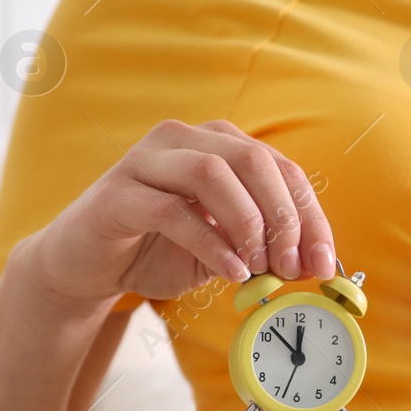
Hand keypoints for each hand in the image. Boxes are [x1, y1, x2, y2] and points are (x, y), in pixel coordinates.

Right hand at [24, 119, 334, 305]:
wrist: (85, 266)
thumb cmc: (159, 250)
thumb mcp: (225, 250)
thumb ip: (265, 250)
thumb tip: (314, 266)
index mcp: (219, 144)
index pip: (283, 170)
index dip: (311, 217)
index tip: (325, 264)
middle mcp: (184, 139)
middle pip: (253, 161)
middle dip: (284, 218)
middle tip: (291, 267)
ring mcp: (146, 160)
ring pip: (213, 174)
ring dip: (248, 224)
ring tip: (259, 267)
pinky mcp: (117, 193)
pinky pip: (172, 211)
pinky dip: (210, 242)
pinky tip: (230, 271)